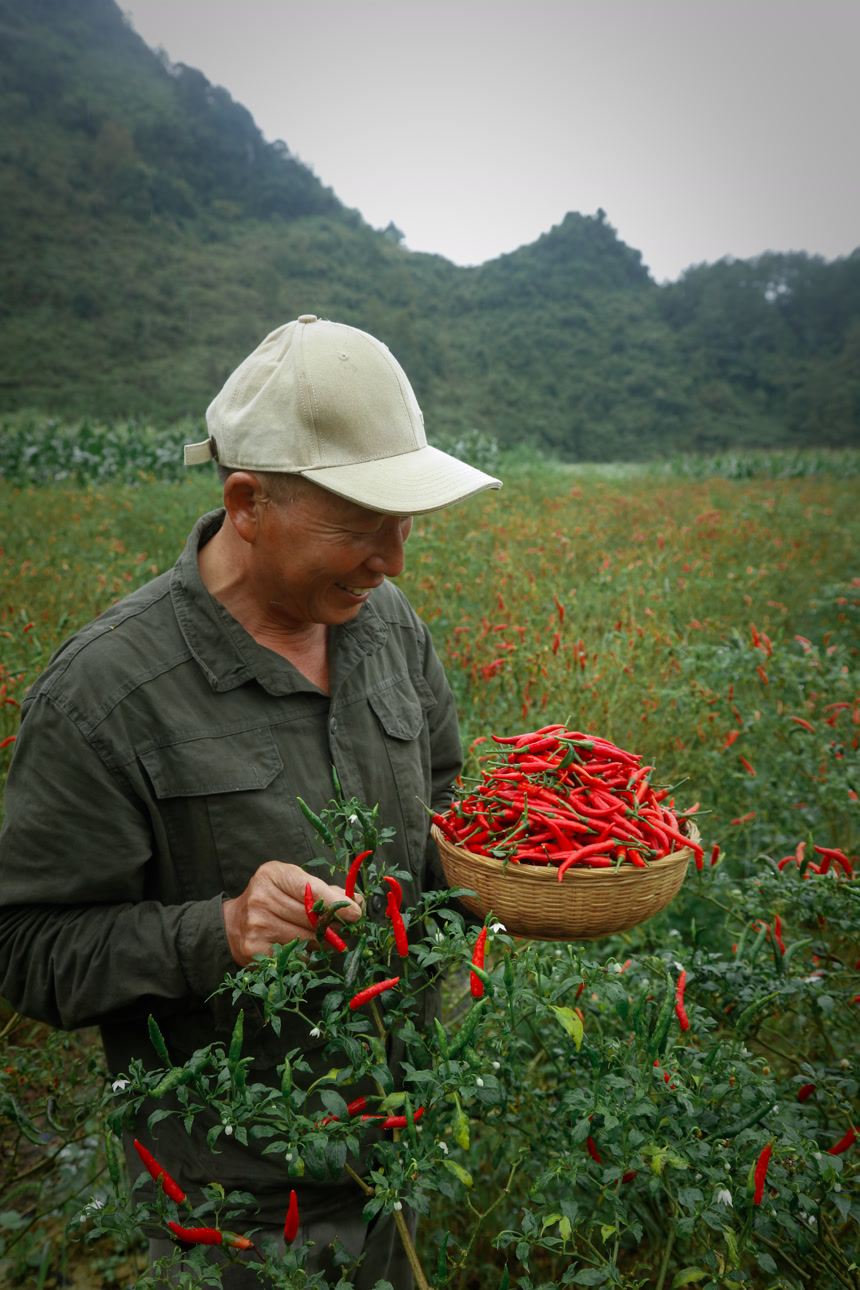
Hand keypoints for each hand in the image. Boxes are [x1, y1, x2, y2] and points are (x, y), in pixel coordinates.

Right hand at [222, 862, 362, 966]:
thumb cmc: (272, 899)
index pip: (310, 889)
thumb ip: (324, 890)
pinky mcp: (255, 951)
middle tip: (346, 929)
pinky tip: (304, 947)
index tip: (356, 913)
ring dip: (324, 942)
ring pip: (307, 940)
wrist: (232, 924)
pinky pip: (296, 957)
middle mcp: (261, 899)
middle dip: (335, 925)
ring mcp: (256, 926)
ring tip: (326, 938)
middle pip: (311, 918)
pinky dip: (308, 955)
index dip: (336, 903)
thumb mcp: (293, 883)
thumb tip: (357, 903)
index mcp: (272, 875)